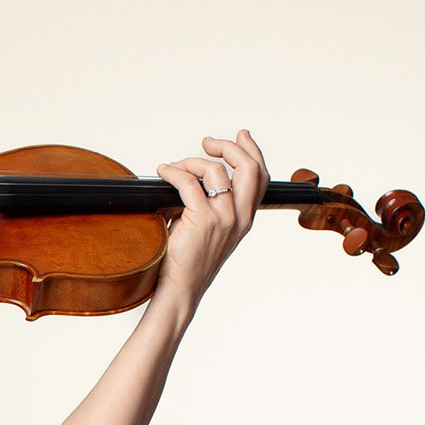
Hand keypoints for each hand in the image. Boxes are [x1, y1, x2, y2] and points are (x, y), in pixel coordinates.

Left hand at [152, 129, 269, 304]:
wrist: (180, 288)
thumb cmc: (187, 261)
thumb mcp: (207, 228)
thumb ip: (209, 203)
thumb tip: (191, 176)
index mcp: (245, 218)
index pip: (260, 177)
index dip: (253, 151)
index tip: (240, 136)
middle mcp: (240, 217)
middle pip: (249, 167)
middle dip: (230, 147)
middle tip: (207, 143)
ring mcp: (224, 218)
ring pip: (216, 170)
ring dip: (192, 161)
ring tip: (174, 167)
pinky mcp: (202, 219)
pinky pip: (189, 181)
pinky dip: (174, 171)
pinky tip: (164, 172)